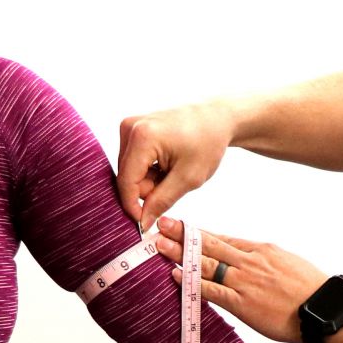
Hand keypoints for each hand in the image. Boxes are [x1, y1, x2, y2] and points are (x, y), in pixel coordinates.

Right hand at [117, 102, 234, 231]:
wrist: (216, 119)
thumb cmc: (207, 143)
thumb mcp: (188, 178)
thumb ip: (161, 201)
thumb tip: (142, 223)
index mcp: (142, 137)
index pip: (126, 183)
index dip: (134, 207)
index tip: (145, 223)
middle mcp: (130, 127)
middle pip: (126, 178)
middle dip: (147, 190)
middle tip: (174, 184)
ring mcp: (129, 126)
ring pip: (129, 172)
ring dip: (149, 181)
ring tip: (172, 171)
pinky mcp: (132, 129)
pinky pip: (133, 162)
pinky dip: (148, 171)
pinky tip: (166, 164)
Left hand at [155, 217, 327, 342]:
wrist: (323, 309)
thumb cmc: (310, 290)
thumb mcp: (287, 264)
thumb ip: (264, 261)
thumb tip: (249, 261)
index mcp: (261, 250)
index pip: (224, 238)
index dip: (200, 233)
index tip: (182, 226)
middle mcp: (250, 261)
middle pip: (210, 244)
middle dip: (183, 234)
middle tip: (162, 224)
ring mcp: (244, 281)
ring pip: (205, 263)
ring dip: (180, 253)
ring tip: (159, 244)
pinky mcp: (242, 302)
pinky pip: (211, 289)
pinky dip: (190, 282)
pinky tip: (174, 274)